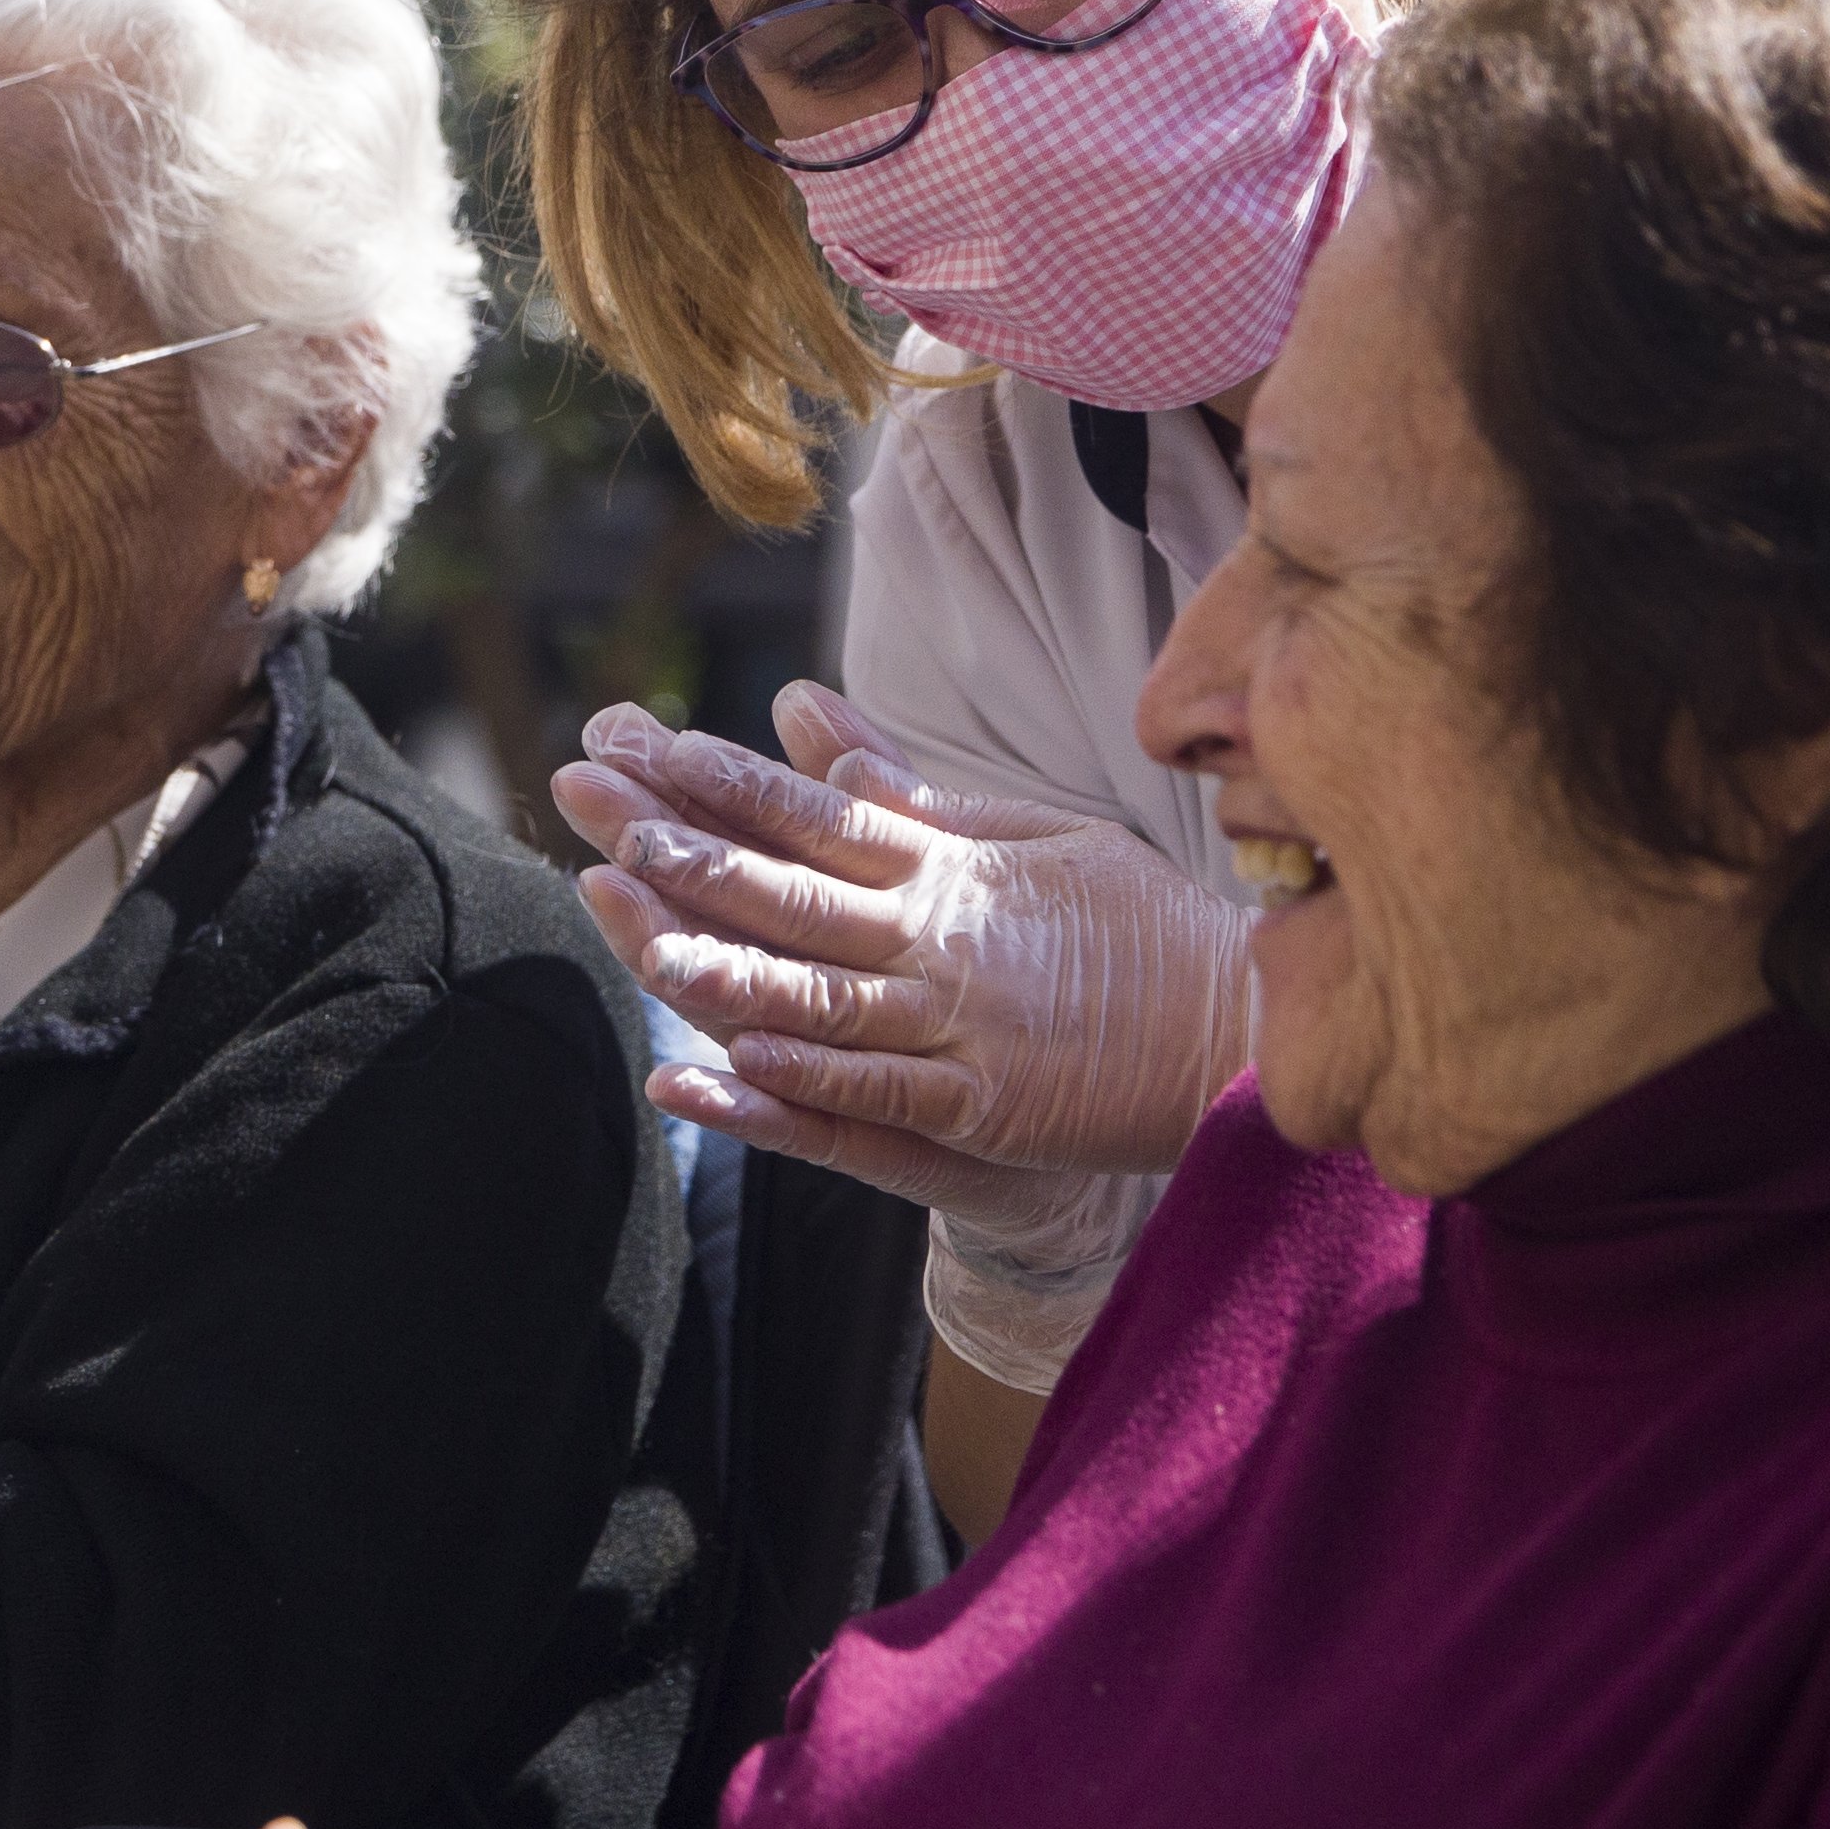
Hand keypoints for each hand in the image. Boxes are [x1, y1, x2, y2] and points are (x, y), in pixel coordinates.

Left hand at [551, 682, 1250, 1221]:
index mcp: (951, 865)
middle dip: (686, 847)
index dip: (728, 781)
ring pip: (817, 992)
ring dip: (719, 960)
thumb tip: (809, 721)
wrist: (1235, 1027)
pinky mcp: (982, 1107)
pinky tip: (728, 1059)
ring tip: (633, 931)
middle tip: (595, 807)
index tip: (649, 743)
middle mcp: (941, 935)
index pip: (819, 813)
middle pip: (794, 888)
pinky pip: (875, 1091)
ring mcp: (959, 1024)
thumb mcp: (1031, 832)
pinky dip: (800, 1076)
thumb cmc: (1130, 926)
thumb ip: (914, 792)